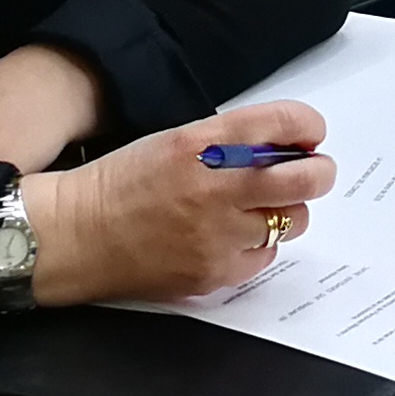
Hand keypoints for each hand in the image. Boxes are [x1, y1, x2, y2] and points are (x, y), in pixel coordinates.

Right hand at [25, 100, 331, 307]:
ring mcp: (217, 235)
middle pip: (306, 178)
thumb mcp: (177, 140)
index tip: (309, 135)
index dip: (308, 126)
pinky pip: (264, 257)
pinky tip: (227, 238)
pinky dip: (256, 246)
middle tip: (311, 173)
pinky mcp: (214, 273)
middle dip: (318, 173)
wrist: (76, 236)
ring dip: (283, 212)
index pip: (284, 122)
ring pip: (291, 221)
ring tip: (252, 210)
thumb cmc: (123, 184)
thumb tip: (290, 143)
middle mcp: (215, 188)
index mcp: (203, 143)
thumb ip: (232, 139)